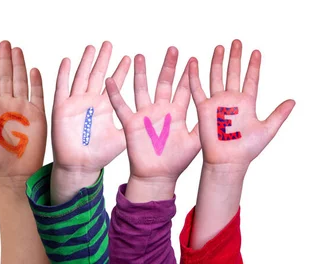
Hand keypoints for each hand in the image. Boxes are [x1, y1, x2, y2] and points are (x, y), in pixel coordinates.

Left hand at [0, 41, 46, 178]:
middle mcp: (6, 104)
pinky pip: (37, 95)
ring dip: (19, 65)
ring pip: (20, 81)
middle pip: (5, 77)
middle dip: (5, 59)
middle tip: (4, 43)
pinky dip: (36, 82)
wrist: (13, 172)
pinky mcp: (36, 115)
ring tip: (17, 50)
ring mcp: (21, 108)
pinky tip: (34, 70)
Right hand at [53, 42, 130, 173]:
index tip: (131, 57)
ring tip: (92, 48)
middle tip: (110, 44)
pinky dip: (63, 74)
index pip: (115, 83)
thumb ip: (134, 126)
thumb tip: (156, 121)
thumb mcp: (123, 138)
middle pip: (98, 75)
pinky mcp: (62, 108)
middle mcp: (91, 101)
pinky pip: (62, 88)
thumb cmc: (100, 155)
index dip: (122, 70)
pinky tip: (67, 61)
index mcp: (105, 106)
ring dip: (86, 62)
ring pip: (81, 77)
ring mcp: (76, 103)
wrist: (80, 166)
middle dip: (104, 59)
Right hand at [105, 47, 199, 181]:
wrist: (157, 176)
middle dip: (168, 66)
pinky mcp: (131, 123)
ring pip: (142, 89)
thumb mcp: (196, 142)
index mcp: (177, 113)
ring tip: (139, 56)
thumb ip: (205, 126)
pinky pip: (121, 106)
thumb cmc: (177, 162)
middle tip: (173, 49)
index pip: (184, 89)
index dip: (188, 75)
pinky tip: (110, 81)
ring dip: (141, 73)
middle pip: (164, 83)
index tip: (193, 58)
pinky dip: (115, 94)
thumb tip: (222, 113)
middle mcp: (161, 110)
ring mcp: (146, 115)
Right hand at [189, 40, 294, 169]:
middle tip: (237, 42)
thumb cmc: (246, 150)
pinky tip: (194, 62)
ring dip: (217, 62)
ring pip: (216, 77)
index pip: (251, 79)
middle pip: (233, 73)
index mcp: (247, 103)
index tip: (256, 52)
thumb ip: (279, 114)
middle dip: (235, 57)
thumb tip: (293, 101)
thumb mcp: (267, 130)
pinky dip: (194, 76)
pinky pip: (197, 89)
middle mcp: (231, 100)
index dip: (254, 66)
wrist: (227, 161)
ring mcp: (217, 103)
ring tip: (219, 47)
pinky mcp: (203, 108)